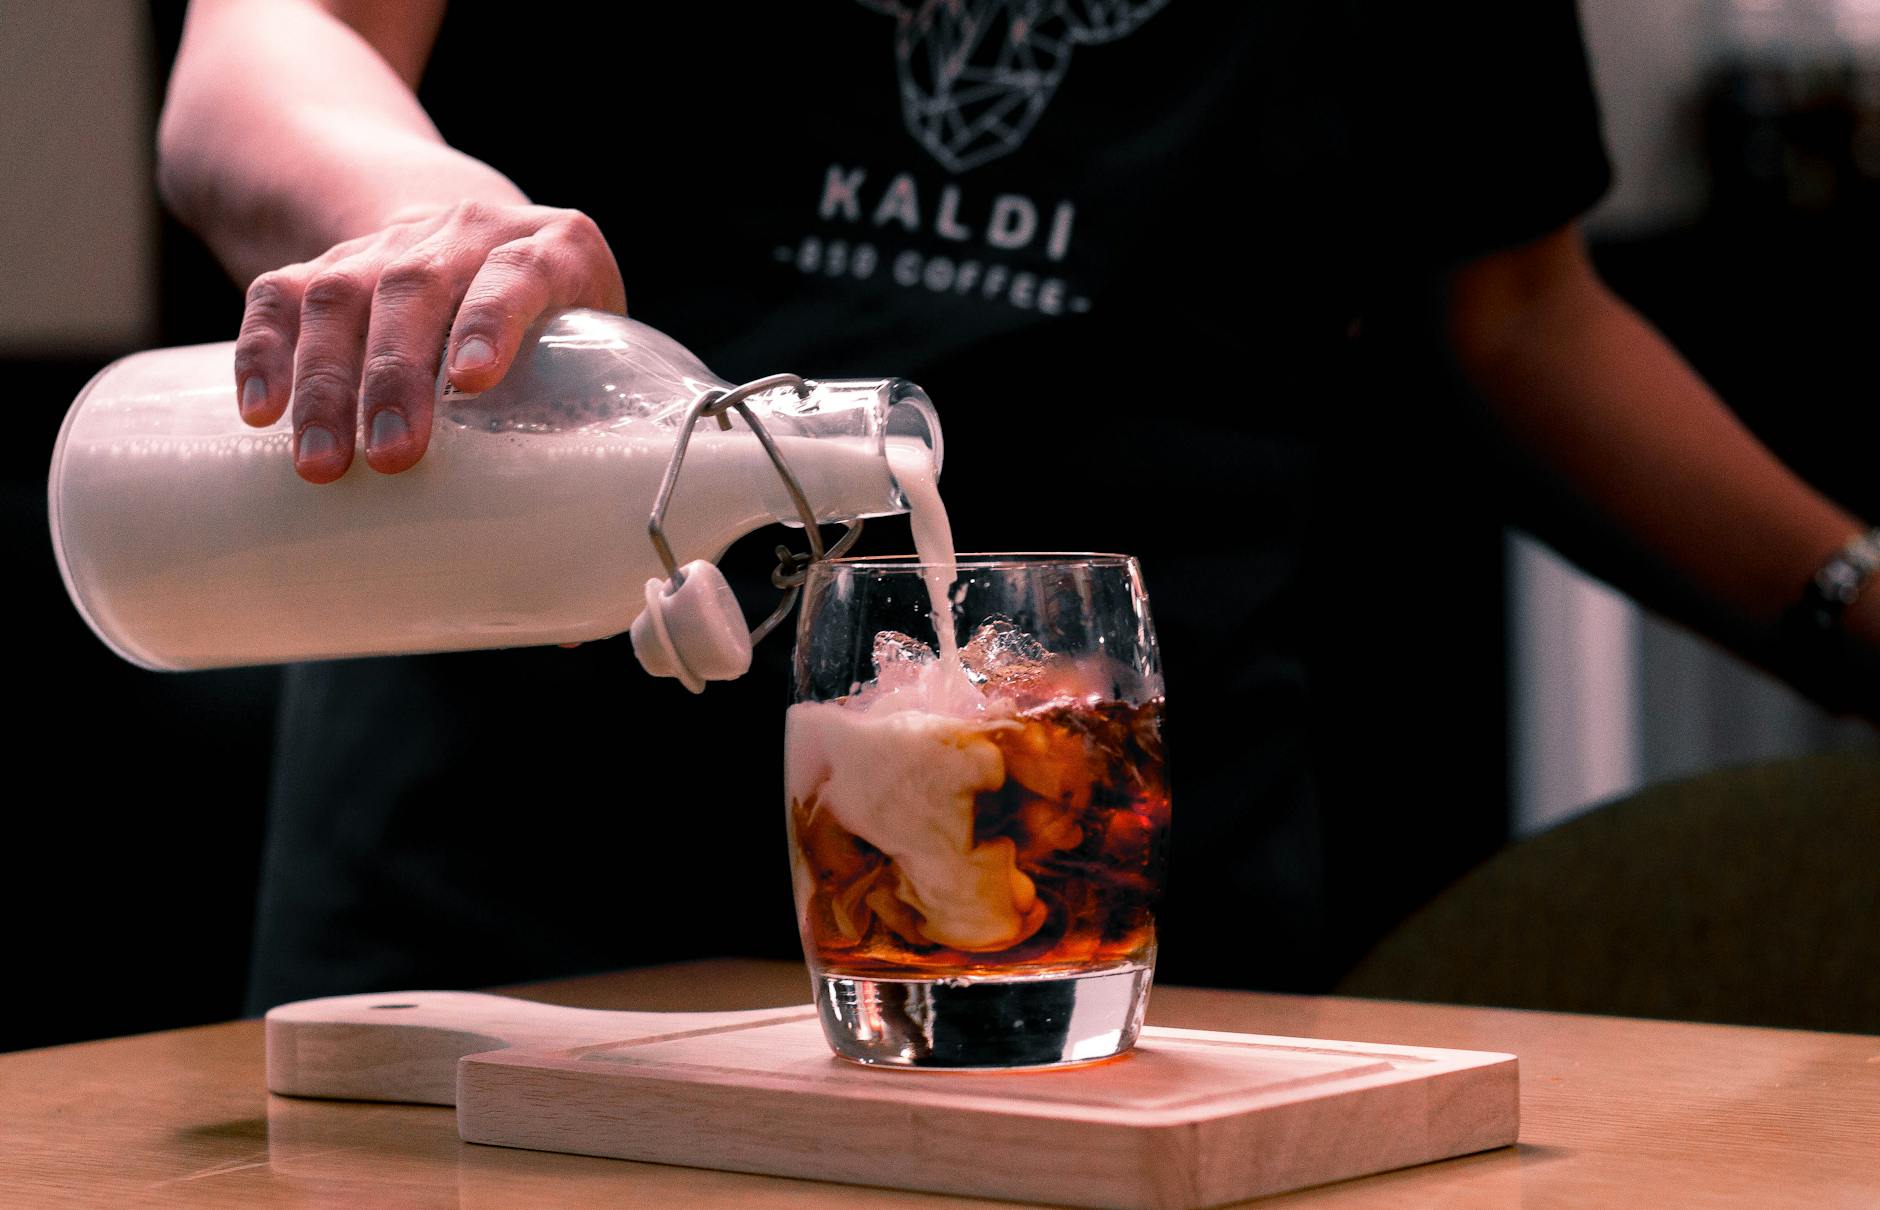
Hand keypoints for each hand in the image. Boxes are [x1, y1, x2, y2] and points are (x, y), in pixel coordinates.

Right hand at [233, 201, 625, 482]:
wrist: (481, 237)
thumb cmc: (559, 327)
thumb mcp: (594, 350)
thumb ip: (590, 420)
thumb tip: (573, 569)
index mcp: (554, 249)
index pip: (520, 272)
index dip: (495, 319)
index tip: (473, 382)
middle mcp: (469, 232)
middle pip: (418, 288)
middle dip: (396, 375)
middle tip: (390, 457)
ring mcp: (393, 242)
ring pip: (344, 293)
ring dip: (326, 381)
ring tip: (322, 463)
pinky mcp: (329, 260)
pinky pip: (282, 293)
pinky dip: (264, 349)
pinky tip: (260, 411)